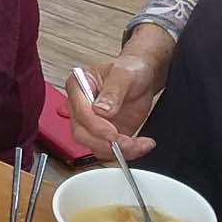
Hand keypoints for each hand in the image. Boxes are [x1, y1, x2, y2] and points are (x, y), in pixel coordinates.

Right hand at [67, 40, 170, 162]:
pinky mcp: (105, 135)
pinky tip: (140, 145)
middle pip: (82, 134)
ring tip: (139, 144)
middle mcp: (81, 107)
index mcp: (79, 86)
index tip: (112, 133)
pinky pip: (110, 150)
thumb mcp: (125, 74)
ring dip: (118, 151)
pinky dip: (126, 153)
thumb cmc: (131, 69)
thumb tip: (101, 110)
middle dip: (105, 143)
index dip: (95, 126)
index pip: (80, 112)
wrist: (143, 77)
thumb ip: (113, 90)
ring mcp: (93, 123)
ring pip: (95, 146)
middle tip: (127, 143)